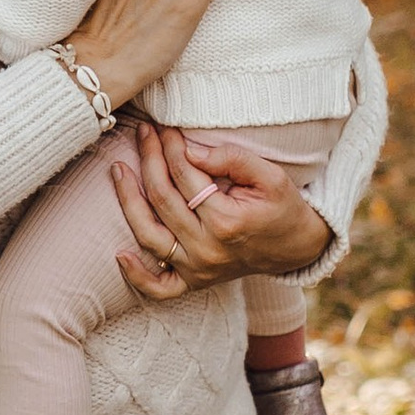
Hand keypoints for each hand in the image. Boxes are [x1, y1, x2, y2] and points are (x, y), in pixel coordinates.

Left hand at [107, 121, 331, 301]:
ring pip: (149, 236)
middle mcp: (207, 249)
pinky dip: (137, 276)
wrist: (297, 247)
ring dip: (127, 201)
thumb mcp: (270, 175)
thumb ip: (231, 159)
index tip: (164, 127)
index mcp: (227, 221)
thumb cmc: (283, 207)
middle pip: (162, 199)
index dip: (171, 147)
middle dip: (149, 160)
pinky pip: (159, 287)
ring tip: (117, 170)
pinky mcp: (194, 282)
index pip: (185, 176)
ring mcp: (198, 269)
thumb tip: (189, 150)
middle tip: (142, 133)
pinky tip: (119, 254)